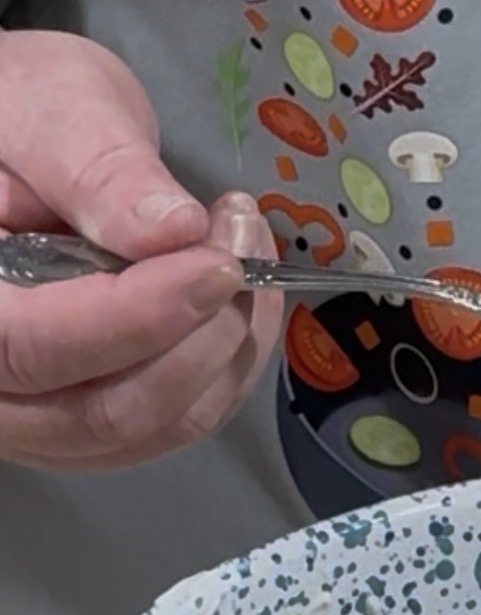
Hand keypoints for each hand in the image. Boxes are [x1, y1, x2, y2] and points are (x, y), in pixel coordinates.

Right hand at [0, 30, 281, 469]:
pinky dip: (230, 366)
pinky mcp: (106, 427)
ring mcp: (48, 421)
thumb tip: (173, 229)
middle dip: (197, 338)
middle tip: (242, 245)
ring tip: (247, 253)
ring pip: (156, 427)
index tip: (217, 266)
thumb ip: (96, 171)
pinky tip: (245, 298)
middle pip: (104, 412)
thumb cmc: (25, 121)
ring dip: (226, 351)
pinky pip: (183, 423)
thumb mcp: (47, 113)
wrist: (38, 153)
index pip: (30, 348)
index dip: (133, 320)